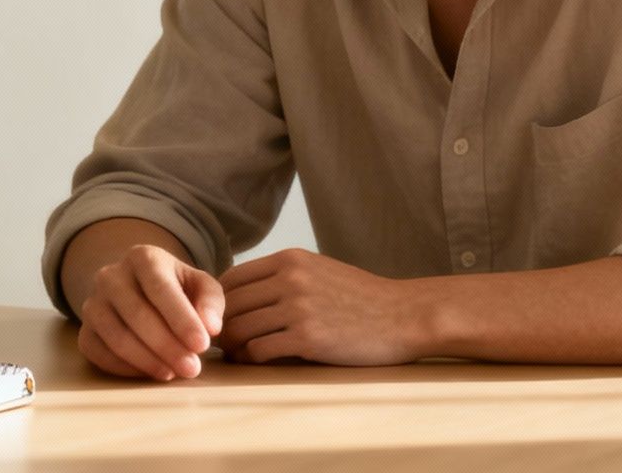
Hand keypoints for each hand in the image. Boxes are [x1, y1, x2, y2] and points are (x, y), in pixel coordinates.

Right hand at [76, 244, 223, 380]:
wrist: (140, 292)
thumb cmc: (177, 290)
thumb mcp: (201, 286)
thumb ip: (211, 302)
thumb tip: (210, 327)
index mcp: (142, 257)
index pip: (160, 288)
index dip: (182, 319)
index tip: (202, 345)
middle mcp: (110, 275)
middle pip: (137, 314)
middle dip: (167, 346)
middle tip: (192, 368)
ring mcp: (92, 303)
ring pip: (116, 337)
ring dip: (147, 360)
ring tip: (173, 373)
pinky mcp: (84, 331)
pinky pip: (98, 353)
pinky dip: (125, 368)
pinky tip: (150, 372)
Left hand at [216, 248, 430, 365]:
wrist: (404, 315)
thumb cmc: (361, 298)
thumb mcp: (319, 271)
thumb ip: (283, 276)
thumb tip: (243, 293)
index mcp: (290, 259)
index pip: (232, 278)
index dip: (217, 300)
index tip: (217, 317)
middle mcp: (290, 279)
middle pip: (231, 304)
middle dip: (219, 325)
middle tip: (218, 342)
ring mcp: (299, 308)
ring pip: (240, 328)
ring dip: (233, 345)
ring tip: (235, 354)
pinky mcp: (308, 338)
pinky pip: (261, 350)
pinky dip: (252, 358)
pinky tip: (255, 362)